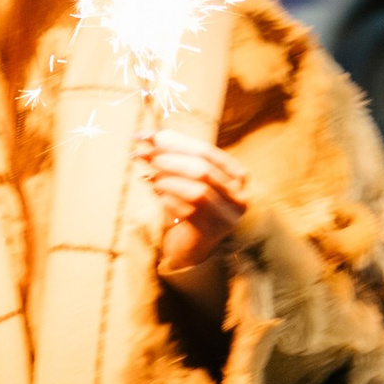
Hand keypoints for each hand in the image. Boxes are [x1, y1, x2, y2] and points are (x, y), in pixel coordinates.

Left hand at [142, 128, 245, 283]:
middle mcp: (239, 197)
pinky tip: (157, 195)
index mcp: (237, 177)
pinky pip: (187, 211)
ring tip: (149, 176)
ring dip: (168, 180)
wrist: (188, 247)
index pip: (207, 152)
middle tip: (144, 155)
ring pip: (197, 191)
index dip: (176, 142)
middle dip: (169, 159)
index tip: (149, 136)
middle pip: (203, 170)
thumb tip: (146, 136)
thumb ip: (170, 157)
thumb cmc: (186, 206)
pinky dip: (168, 200)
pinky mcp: (210, 234)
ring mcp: (227, 217)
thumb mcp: (182, 178)